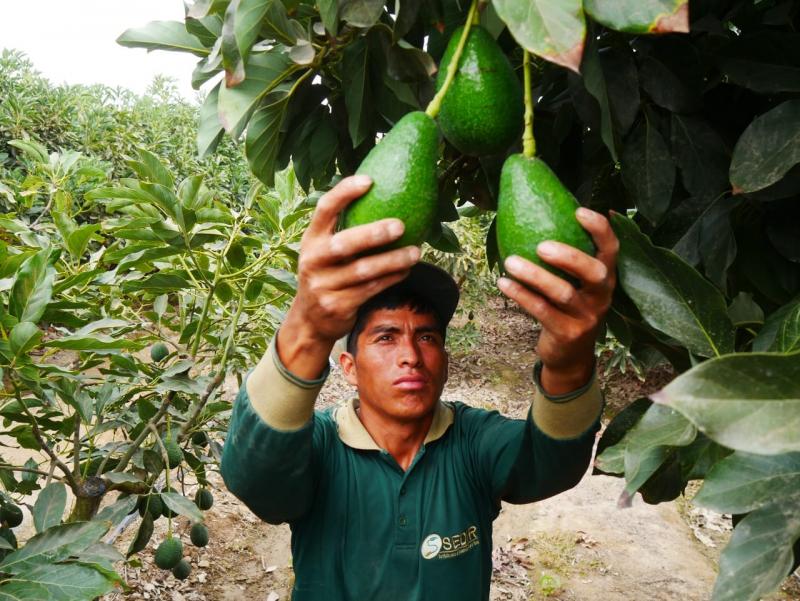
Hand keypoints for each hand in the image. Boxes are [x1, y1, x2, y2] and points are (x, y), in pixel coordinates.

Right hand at [278, 175, 420, 376]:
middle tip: (401, 225)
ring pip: (363, 271)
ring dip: (393, 260)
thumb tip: (386, 195)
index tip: (370, 181)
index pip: (324, 209)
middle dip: (373, 233)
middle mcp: (313, 260)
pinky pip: (370, 289)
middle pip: (344, 244)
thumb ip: (344, 231)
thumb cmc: (328, 274)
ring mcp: (323, 285)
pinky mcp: (336, 306)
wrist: (309, 320)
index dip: (345, 193)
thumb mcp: (324, 252)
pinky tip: (406, 270)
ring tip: (415, 252)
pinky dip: (391, 279)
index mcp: (311, 240)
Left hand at [497, 208, 618, 394]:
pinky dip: (521, 295)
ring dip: (534, 276)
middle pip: (594, 273)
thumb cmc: (568, 309)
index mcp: (605, 279)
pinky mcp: (567, 334)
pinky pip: (541, 311)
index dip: (600, 230)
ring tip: (510, 262)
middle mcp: (601, 297)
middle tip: (541, 245)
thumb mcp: (576, 286)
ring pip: (562, 294)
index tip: (579, 210)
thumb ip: (566, 259)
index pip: (611, 250)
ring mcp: (586, 318)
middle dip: (570, 257)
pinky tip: (502, 282)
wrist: (570, 358)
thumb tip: (539, 213)